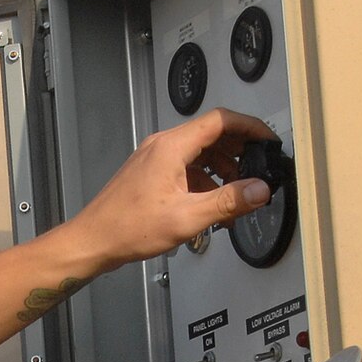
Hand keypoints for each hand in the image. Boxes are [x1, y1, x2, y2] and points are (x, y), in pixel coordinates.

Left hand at [72, 108, 277, 267]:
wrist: (93, 240)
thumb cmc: (128, 228)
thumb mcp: (187, 218)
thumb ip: (228, 202)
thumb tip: (259, 190)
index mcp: (171, 147)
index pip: (220, 120)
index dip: (250, 127)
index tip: (268, 140)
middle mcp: (163, 146)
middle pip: (212, 134)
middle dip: (240, 151)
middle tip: (259, 168)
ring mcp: (156, 158)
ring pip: (200, 152)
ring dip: (223, 169)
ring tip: (238, 194)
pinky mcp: (152, 173)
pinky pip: (187, 167)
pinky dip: (205, 180)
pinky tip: (213, 204)